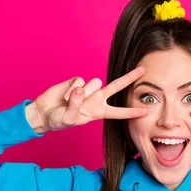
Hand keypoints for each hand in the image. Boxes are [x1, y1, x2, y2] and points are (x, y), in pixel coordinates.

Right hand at [26, 67, 148, 132]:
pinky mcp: (76, 81)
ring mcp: (87, 89)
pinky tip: (63, 96)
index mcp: (98, 112)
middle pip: (117, 86)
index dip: (132, 112)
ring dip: (84, 92)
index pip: (119, 112)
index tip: (146, 111)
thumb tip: (81, 89)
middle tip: (143, 70)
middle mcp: (96, 99)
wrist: (43, 113)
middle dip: (130, 78)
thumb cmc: (58, 120)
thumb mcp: (69, 119)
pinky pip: (79, 81)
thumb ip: (76, 105)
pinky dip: (70, 89)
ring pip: (95, 83)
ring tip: (69, 102)